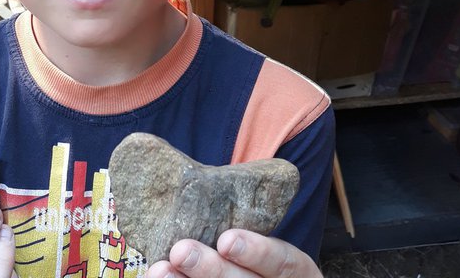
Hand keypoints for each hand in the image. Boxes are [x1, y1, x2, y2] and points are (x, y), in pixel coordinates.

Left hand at [145, 229, 321, 277]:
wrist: (256, 275)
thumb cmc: (255, 255)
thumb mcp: (263, 240)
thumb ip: (241, 226)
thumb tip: (196, 190)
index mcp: (298, 272)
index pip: (285, 263)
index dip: (258, 252)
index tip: (227, 240)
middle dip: (212, 270)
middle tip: (180, 251)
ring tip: (160, 270)